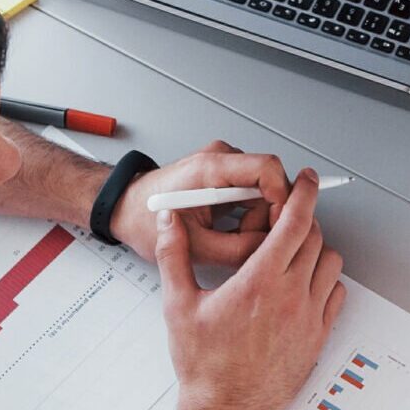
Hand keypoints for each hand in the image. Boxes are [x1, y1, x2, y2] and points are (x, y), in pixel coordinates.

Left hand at [111, 141, 290, 267]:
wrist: (126, 209)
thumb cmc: (146, 220)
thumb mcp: (195, 246)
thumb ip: (238, 249)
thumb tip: (271, 251)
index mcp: (210, 168)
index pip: (267, 168)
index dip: (282, 198)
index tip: (280, 225)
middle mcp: (221, 159)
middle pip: (270, 182)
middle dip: (268, 216)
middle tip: (249, 240)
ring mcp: (224, 165)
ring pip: (265, 192)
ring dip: (258, 219)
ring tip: (233, 238)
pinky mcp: (225, 176)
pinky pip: (254, 195)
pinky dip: (250, 216)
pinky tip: (232, 231)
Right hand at [157, 170, 346, 409]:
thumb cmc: (203, 365)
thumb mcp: (178, 305)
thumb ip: (173, 255)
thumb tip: (167, 221)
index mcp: (259, 282)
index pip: (295, 222)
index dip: (303, 193)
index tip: (304, 180)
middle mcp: (291, 296)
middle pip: (315, 237)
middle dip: (302, 220)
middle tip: (285, 219)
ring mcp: (309, 318)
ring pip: (331, 263)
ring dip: (316, 250)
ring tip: (292, 253)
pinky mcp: (318, 338)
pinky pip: (336, 295)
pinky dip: (325, 281)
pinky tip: (303, 285)